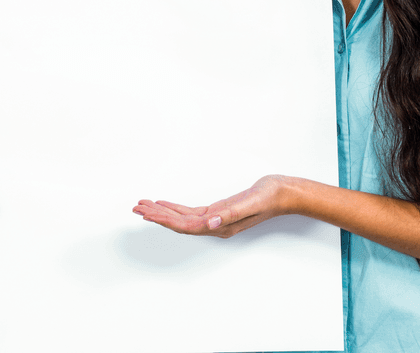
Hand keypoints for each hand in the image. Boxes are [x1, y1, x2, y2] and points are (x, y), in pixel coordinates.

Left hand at [133, 175, 292, 236]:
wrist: (283, 193)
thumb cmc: (269, 196)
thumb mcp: (250, 202)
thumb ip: (230, 213)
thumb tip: (209, 223)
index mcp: (220, 226)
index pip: (186, 225)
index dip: (165, 220)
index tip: (147, 214)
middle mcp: (215, 225)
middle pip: (179, 223)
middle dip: (156, 216)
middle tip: (136, 208)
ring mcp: (216, 219)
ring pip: (182, 218)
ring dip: (162, 212)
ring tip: (143, 206)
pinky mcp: (218, 211)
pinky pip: (190, 212)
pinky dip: (175, 208)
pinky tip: (164, 204)